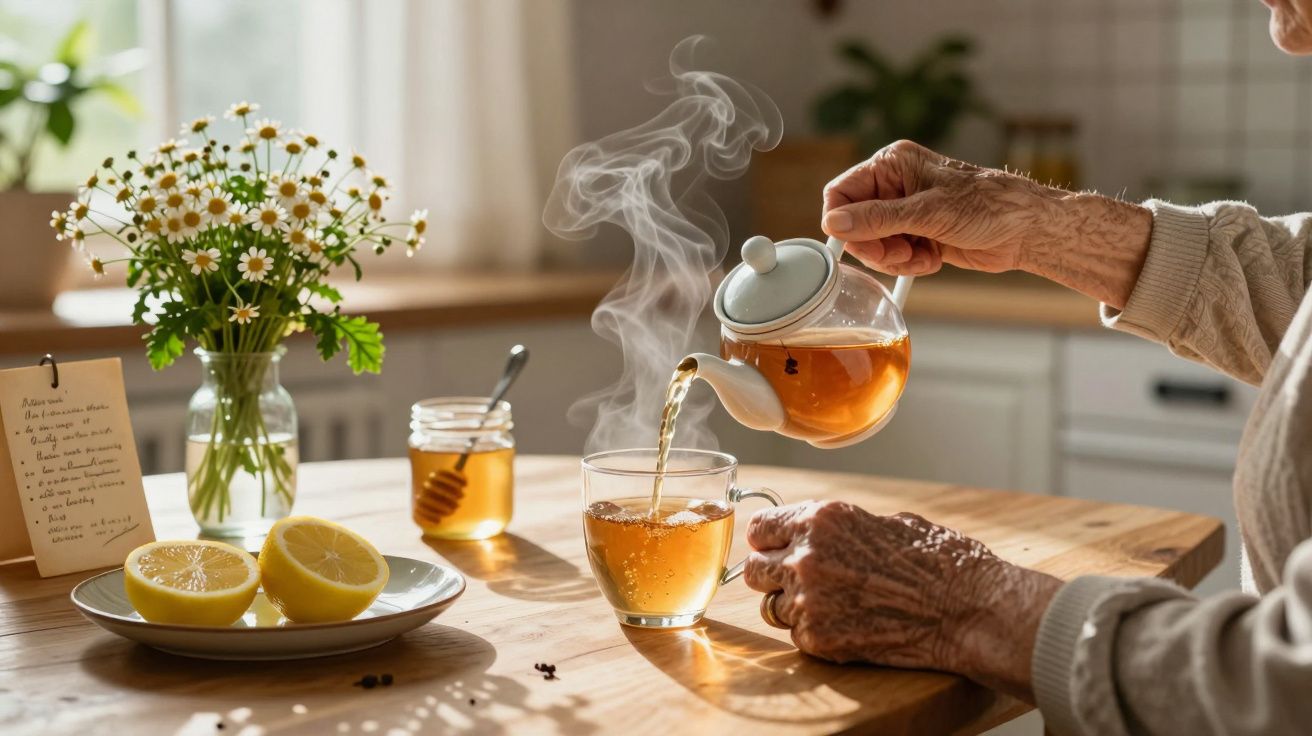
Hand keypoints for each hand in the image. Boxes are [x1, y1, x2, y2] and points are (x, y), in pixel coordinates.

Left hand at [743, 500, 1061, 701]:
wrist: (967, 608)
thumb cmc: (939, 561)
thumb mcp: (886, 522)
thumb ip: (839, 528)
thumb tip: (817, 533)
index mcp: (821, 518)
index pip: (760, 528)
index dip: (768, 541)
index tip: (776, 549)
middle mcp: (805, 555)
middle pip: (755, 570)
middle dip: (774, 576)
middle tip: (801, 582)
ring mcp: (808, 599)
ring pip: (771, 607)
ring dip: (793, 607)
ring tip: (833, 605)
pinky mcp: (818, 638)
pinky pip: (797, 636)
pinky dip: (816, 634)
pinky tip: (850, 625)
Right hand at [821, 140, 1152, 308]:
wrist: (1026, 229)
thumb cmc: (987, 205)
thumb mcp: (927, 212)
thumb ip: (877, 218)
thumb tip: (835, 223)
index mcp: (892, 165)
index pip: (842, 192)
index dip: (843, 222)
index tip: (856, 244)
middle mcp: (895, 186)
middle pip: (855, 224)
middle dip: (875, 245)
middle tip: (898, 255)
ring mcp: (906, 212)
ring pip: (873, 244)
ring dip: (895, 258)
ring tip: (922, 256)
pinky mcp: (917, 234)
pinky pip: (894, 256)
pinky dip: (910, 264)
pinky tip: (933, 258)